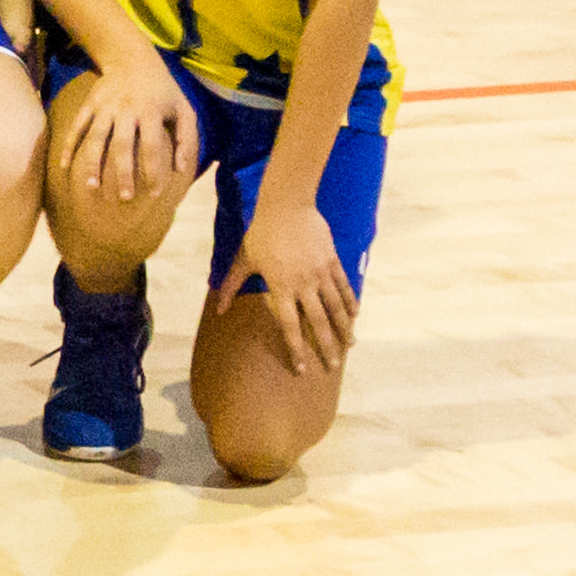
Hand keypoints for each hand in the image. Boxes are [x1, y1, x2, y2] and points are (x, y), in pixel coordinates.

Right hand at [56, 58, 195, 204]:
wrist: (132, 58)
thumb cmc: (163, 90)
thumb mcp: (184, 108)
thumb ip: (187, 138)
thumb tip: (182, 169)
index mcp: (151, 112)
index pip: (153, 146)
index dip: (154, 171)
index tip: (155, 194)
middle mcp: (126, 110)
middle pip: (122, 146)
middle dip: (123, 173)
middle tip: (125, 198)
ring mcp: (104, 107)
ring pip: (96, 138)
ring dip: (92, 163)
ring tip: (91, 187)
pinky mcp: (89, 104)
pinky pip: (77, 127)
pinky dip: (69, 146)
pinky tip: (64, 166)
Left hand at [215, 197, 358, 375]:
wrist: (286, 206)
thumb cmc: (260, 233)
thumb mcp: (242, 260)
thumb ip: (231, 285)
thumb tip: (219, 308)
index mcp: (280, 287)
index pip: (289, 326)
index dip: (296, 348)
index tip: (303, 368)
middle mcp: (304, 285)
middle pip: (318, 323)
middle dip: (327, 346)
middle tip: (333, 366)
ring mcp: (321, 273)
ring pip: (336, 307)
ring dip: (344, 328)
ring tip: (350, 346)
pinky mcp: (332, 262)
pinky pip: (344, 286)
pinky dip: (350, 301)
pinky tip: (355, 315)